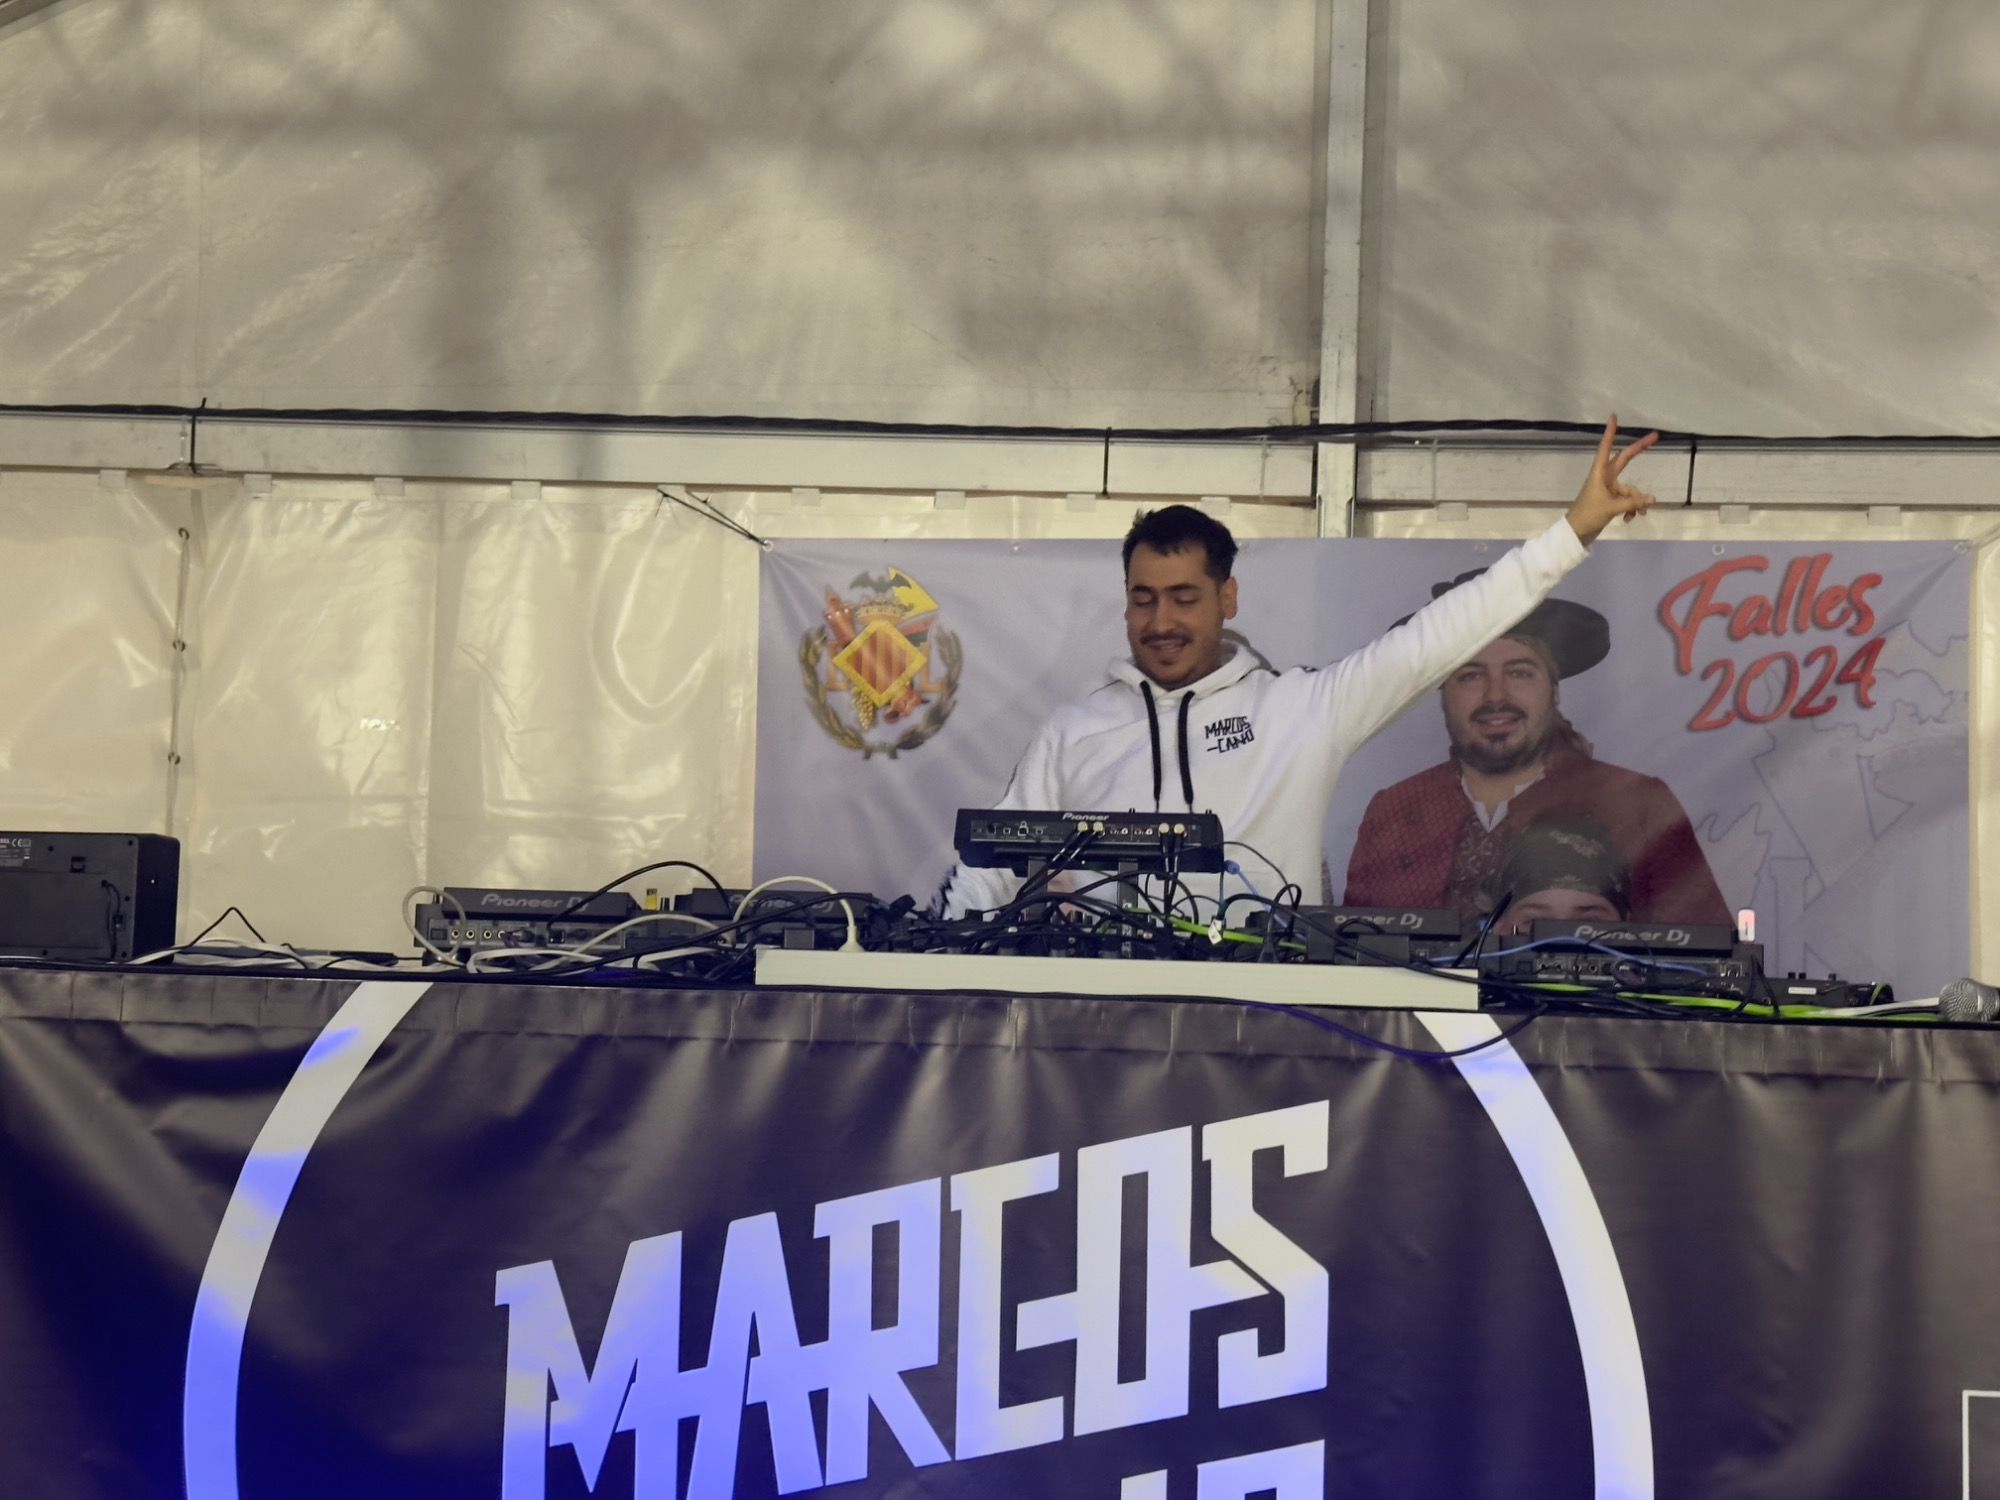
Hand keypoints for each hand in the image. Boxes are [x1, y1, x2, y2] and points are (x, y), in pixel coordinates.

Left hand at [1564, 416, 1659, 544]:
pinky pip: (1628, 500)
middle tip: (1656, 436)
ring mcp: (1609, 489)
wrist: (1576, 533)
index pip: (1606, 448)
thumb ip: (1633, 502)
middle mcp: (1605, 477)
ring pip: (1630, 488)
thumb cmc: (1588, 515)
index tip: (1613, 417)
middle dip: (1639, 450)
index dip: (1610, 432)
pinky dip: (1631, 509)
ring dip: (1636, 501)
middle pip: (1625, 459)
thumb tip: (1653, 499)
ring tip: (1636, 515)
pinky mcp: (1611, 500)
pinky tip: (1629, 519)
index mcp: (1600, 473)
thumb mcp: (1611, 508)